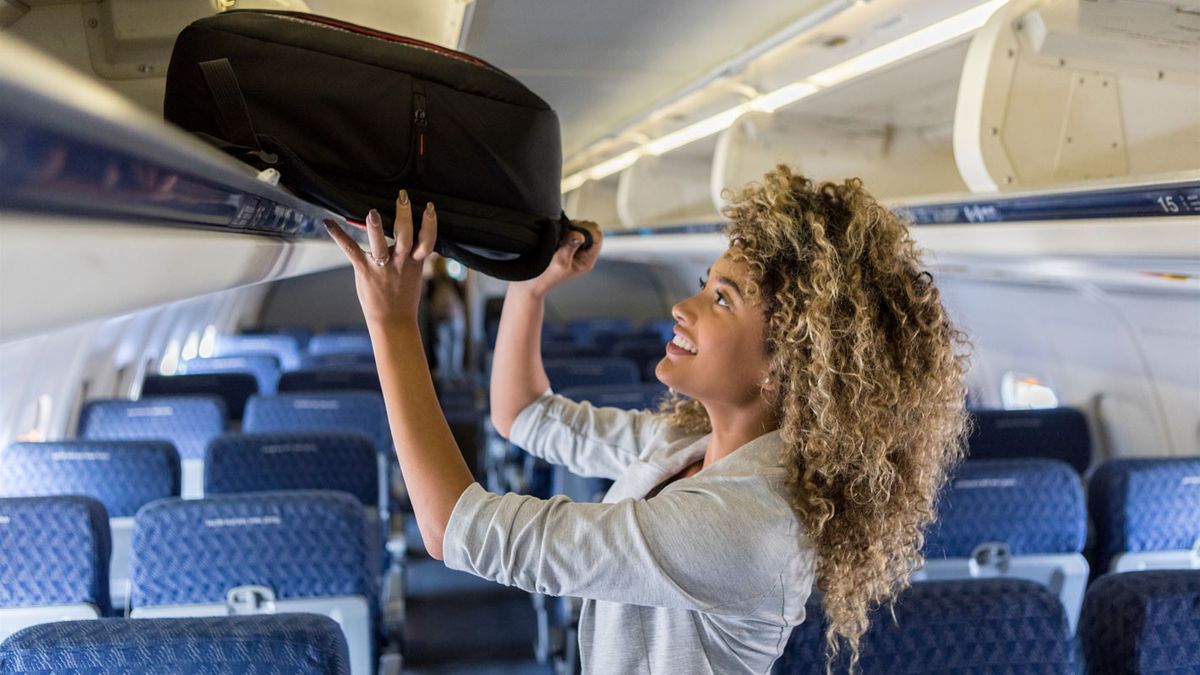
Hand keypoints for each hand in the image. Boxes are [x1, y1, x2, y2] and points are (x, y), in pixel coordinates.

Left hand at [324, 189, 436, 326]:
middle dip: (405, 216)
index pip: (427, 240)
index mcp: (415, 262)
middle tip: (403, 197)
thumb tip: (416, 238)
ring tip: (372, 213)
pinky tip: (329, 222)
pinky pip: (351, 250)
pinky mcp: (364, 270)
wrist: (393, 321)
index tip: (430, 207)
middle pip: (406, 236)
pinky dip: (339, 235)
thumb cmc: (404, 297)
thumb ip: (413, 255)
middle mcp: (400, 262)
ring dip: (376, 229)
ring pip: (380, 245)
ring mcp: (382, 267)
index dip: (430, 224)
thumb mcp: (414, 274)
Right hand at [512, 220, 602, 297]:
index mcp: (587, 260)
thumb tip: (580, 235)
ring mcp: (574, 248)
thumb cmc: (545, 276)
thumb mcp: (559, 262)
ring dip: (570, 227)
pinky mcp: (565, 244)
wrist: (530, 282)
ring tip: (559, 235)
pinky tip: (556, 234)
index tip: (573, 232)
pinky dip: (564, 228)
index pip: (598, 237)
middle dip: (579, 227)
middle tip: (565, 233)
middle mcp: (583, 253)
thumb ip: (570, 247)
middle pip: (591, 230)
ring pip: (580, 228)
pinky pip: (570, 230)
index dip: (588, 230)